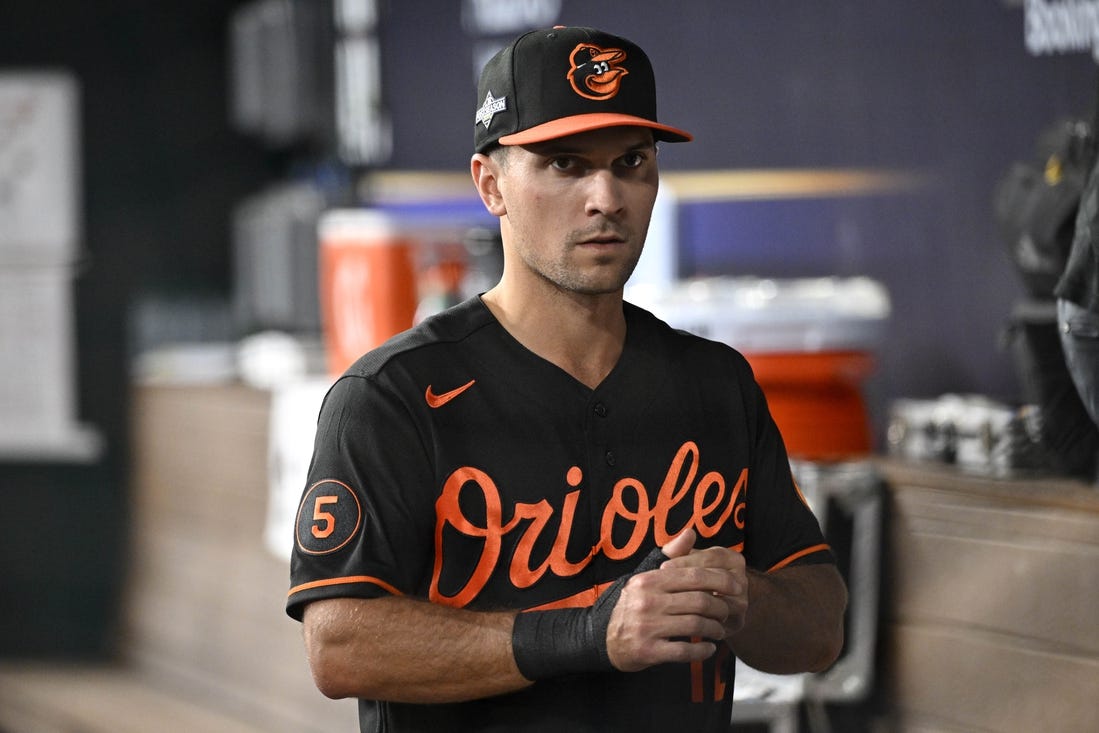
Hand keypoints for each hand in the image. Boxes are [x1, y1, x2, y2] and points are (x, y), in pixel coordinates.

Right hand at [604, 530, 742, 671]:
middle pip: (699, 601)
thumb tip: (691, 532)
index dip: (721, 580)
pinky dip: (702, 650)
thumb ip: (670, 555)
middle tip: (727, 612)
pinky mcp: (648, 651)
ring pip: (695, 625)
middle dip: (720, 607)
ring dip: (715, 629)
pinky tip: (709, 648)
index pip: (694, 575)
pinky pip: (684, 651)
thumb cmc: (631, 604)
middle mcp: (647, 601)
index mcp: (649, 580)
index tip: (737, 586)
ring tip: (719, 630)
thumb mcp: (645, 576)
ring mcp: (647, 627)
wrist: (602, 638)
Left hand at [660, 529, 748, 639]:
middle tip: (664, 586)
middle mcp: (741, 580)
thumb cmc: (694, 576)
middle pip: (714, 579)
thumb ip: (683, 547)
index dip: (686, 561)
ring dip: (691, 603)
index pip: (711, 557)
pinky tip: (678, 617)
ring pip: (716, 602)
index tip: (663, 566)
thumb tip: (687, 533)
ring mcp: (741, 603)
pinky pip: (716, 621)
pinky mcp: (736, 623)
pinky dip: (697, 619)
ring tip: (669, 602)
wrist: (713, 606)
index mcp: (732, 559)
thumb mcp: (688, 559)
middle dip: (687, 582)